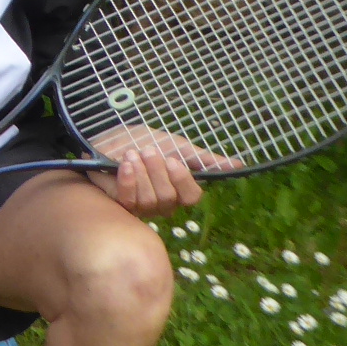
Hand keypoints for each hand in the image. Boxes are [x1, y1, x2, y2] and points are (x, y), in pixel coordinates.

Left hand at [88, 126, 222, 216]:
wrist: (107, 138)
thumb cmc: (142, 142)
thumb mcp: (174, 145)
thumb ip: (203, 158)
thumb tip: (239, 165)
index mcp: (177, 190)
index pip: (191, 198)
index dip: (183, 181)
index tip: (172, 160)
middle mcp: (160, 203)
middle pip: (168, 198)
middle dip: (157, 172)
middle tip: (147, 150)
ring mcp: (139, 207)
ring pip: (148, 201)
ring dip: (141, 173)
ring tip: (132, 153)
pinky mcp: (118, 205)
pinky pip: (128, 201)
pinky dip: (128, 181)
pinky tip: (124, 164)